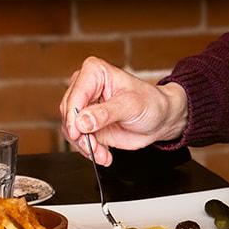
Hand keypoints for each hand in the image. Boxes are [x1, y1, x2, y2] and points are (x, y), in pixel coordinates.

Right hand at [59, 57, 188, 163]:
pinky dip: (88, 150)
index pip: (75, 94)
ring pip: (70, 128)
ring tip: (102, 154)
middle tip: (93, 147)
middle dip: (79, 134)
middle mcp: (85, 87)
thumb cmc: (150, 102)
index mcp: (95, 72)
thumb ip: (105, 113)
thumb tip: (81, 121)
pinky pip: (78, 139)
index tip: (77, 132)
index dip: (73, 116)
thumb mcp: (130, 106)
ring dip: (84, 145)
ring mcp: (85, 107)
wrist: (160, 118)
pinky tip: (103, 155)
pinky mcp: (87, 124)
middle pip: (68, 113)